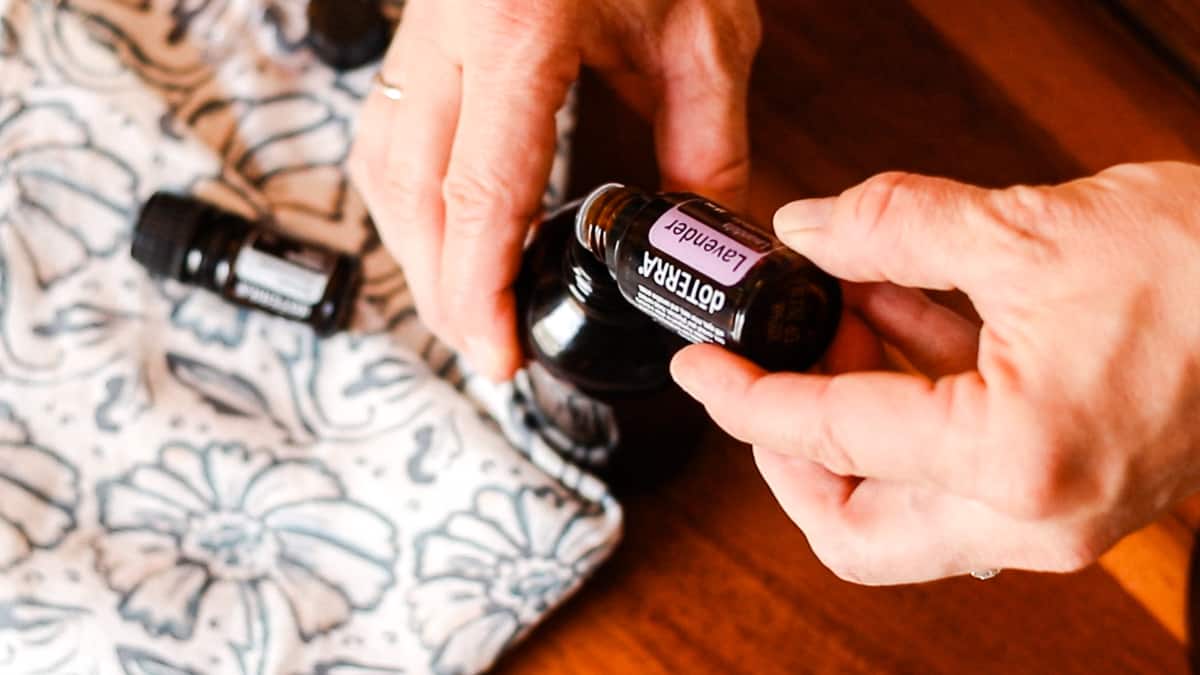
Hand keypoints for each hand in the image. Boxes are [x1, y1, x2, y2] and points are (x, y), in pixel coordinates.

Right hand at [349, 0, 760, 378]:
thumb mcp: (701, 27)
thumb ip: (705, 138)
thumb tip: (702, 228)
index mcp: (518, 31)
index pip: (481, 192)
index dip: (479, 290)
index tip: (498, 354)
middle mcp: (448, 32)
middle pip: (411, 192)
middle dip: (439, 288)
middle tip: (484, 348)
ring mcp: (423, 26)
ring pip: (382, 162)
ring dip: (414, 247)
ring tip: (461, 305)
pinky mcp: (422, 27)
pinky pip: (387, 125)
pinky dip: (407, 196)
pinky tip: (439, 229)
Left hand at [671, 162, 1199, 583]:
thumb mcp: (1022, 228)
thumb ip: (891, 227)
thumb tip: (807, 230)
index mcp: (1014, 459)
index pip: (833, 436)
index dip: (747, 398)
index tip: (705, 369)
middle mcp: (1034, 517)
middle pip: (854, 527)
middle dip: (792, 451)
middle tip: (770, 372)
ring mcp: (1053, 518)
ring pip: (899, 514)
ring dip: (852, 423)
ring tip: (839, 324)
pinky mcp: (1065, 493)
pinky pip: (952, 478)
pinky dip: (910, 411)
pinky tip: (896, 325)